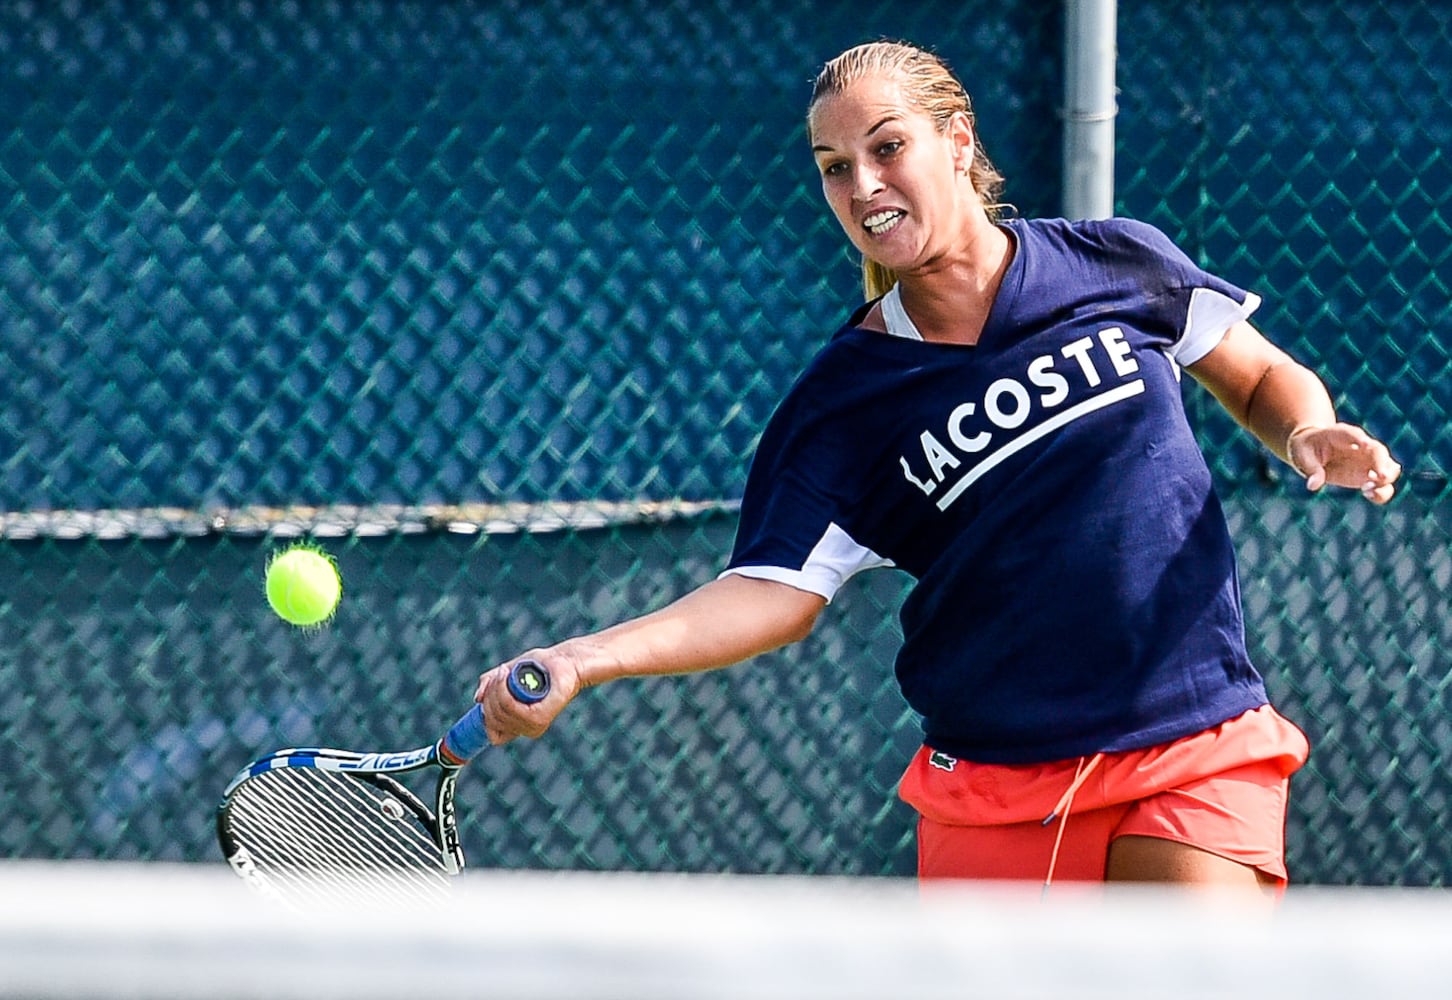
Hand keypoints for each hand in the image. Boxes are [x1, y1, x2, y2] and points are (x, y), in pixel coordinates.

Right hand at [473, 647, 583, 744]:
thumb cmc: (540, 666)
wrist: (565, 659)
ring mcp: (535, 724)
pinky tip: (508, 676)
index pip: (492, 734)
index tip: (486, 694)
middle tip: (499, 674)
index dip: (484, 716)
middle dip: (490, 696)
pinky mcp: (541, 716)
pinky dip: (505, 691)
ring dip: (497, 690)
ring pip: (500, 713)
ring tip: (505, 671)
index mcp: (519, 723)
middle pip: (492, 721)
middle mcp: (527, 728)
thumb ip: (491, 685)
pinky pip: (512, 710)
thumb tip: (477, 698)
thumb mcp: (508, 674)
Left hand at [1287, 423, 1401, 503]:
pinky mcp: (1370, 475)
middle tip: (1380, 477)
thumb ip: (1310, 469)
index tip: (1366, 444)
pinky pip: (1383, 484)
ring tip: (1370, 489)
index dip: (1359, 438)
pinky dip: (1382, 490)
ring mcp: (1369, 460)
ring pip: (1388, 466)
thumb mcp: (1302, 456)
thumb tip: (1313, 485)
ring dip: (1386, 477)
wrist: (1314, 450)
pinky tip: (1370, 495)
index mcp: (1340, 434)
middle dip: (1381, 463)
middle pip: (1377, 450)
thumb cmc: (1306, 449)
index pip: (1352, 433)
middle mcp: (1361, 445)